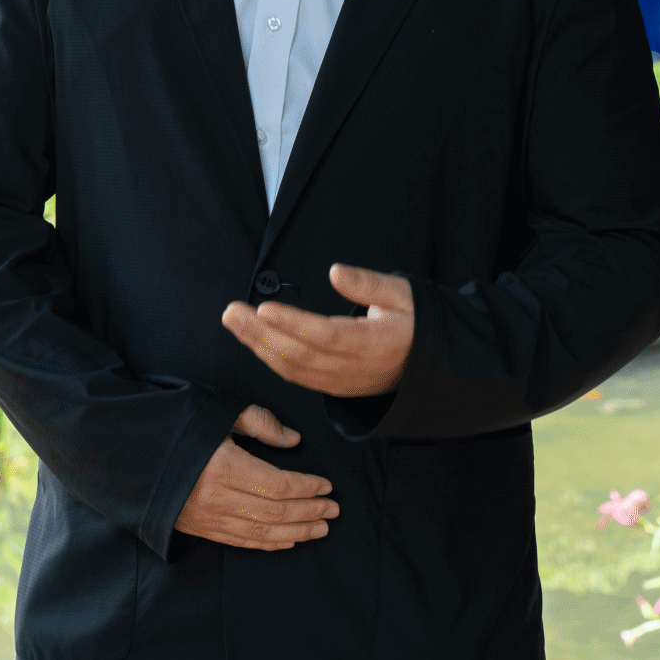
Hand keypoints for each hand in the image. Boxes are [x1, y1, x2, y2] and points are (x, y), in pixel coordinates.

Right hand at [173, 405, 336, 550]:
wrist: (132, 453)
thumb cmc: (177, 426)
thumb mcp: (218, 412)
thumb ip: (259, 423)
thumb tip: (293, 440)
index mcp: (225, 466)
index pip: (279, 485)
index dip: (307, 487)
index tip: (327, 485)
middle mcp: (218, 498)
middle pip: (275, 512)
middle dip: (309, 512)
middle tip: (333, 509)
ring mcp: (208, 518)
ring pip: (261, 531)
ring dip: (296, 532)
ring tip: (321, 529)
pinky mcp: (200, 528)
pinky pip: (240, 542)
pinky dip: (268, 543)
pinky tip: (288, 541)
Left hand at [222, 264, 413, 397]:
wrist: (427, 365)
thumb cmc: (415, 324)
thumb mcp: (404, 294)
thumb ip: (368, 284)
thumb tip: (336, 272)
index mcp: (375, 343)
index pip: (326, 335)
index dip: (293, 324)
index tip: (264, 309)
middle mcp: (355, 368)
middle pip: (300, 354)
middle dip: (261, 334)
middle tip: (232, 313)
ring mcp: (342, 382)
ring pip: (293, 369)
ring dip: (259, 346)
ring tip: (235, 323)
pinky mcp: (333, 387)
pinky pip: (297, 376)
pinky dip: (271, 360)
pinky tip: (254, 342)